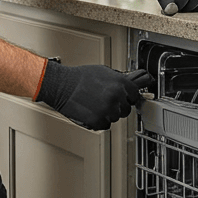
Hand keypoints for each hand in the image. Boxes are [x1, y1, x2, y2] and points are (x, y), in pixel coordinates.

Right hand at [35, 61, 153, 130]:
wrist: (62, 85)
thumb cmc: (79, 77)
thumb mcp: (104, 72)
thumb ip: (119, 80)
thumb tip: (129, 84)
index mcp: (120, 83)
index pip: (135, 95)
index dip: (128, 97)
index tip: (124, 97)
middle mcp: (116, 97)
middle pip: (126, 109)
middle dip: (117, 106)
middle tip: (105, 100)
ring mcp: (108, 110)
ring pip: (115, 118)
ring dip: (108, 114)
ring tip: (95, 104)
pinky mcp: (98, 121)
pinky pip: (105, 125)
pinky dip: (99, 121)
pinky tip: (91, 111)